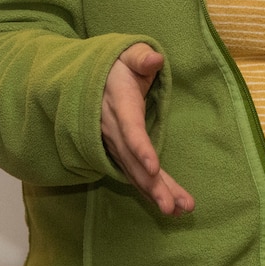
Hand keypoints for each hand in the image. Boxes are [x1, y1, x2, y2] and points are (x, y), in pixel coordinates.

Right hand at [99, 43, 193, 215]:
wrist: (88, 80)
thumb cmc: (115, 66)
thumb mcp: (126, 54)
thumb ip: (141, 57)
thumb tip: (155, 59)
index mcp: (119, 104)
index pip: (129, 128)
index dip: (140, 148)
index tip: (153, 168)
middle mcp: (114, 130)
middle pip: (133, 161)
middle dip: (152, 185)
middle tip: (172, 207)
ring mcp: (114, 144)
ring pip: (134, 173)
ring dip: (154, 193)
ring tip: (177, 211)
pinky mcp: (118, 153)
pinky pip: (133, 174)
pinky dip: (149, 191)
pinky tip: (170, 207)